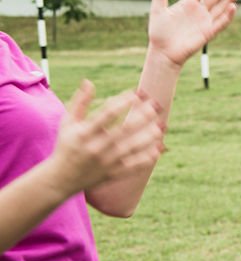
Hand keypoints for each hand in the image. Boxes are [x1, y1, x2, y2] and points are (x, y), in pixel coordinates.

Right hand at [48, 80, 163, 193]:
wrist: (61, 179)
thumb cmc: (66, 145)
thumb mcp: (67, 123)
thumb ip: (80, 102)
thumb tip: (89, 81)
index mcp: (84, 133)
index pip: (106, 115)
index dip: (121, 103)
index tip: (135, 94)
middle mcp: (96, 147)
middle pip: (123, 131)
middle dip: (141, 118)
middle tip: (154, 107)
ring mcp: (105, 162)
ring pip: (131, 148)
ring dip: (148, 137)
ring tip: (160, 127)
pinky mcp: (112, 174)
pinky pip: (133, 166)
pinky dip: (146, 159)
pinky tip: (158, 150)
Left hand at [147, 0, 238, 66]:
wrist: (163, 51)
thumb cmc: (159, 33)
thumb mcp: (157, 10)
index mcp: (188, 4)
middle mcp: (199, 11)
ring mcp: (204, 21)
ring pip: (220, 8)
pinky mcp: (208, 32)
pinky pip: (221, 23)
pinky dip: (228, 16)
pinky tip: (232, 7)